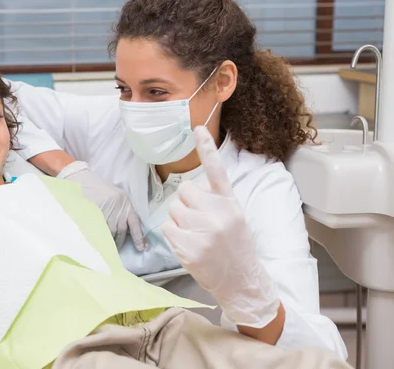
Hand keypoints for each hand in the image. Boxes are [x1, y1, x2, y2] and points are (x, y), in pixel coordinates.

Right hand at [58, 161, 145, 250]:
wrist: (81, 179)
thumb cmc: (98, 189)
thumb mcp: (114, 197)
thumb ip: (120, 211)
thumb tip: (124, 230)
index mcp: (125, 202)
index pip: (135, 222)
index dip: (138, 236)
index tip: (141, 248)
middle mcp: (119, 206)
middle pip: (121, 230)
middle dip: (119, 241)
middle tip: (117, 249)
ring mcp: (107, 209)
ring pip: (111, 232)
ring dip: (109, 241)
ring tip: (106, 246)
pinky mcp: (96, 212)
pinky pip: (100, 229)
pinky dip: (100, 236)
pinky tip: (98, 239)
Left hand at [160, 126, 279, 327]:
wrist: (242, 281)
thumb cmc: (234, 247)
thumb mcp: (234, 217)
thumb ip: (215, 201)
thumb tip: (190, 190)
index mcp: (230, 202)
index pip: (217, 170)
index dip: (206, 148)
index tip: (196, 128)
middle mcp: (218, 213)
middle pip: (184, 191)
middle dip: (187, 204)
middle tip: (200, 222)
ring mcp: (204, 231)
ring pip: (174, 209)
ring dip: (179, 220)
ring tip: (196, 236)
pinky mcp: (190, 247)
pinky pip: (167, 228)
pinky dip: (173, 236)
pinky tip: (188, 245)